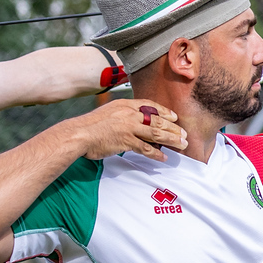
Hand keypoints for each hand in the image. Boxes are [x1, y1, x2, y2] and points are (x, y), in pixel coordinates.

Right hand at [68, 98, 186, 161]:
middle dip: (173, 128)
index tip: (174, 117)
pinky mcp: (125, 141)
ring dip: (171, 140)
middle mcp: (129, 114)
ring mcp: (128, 127)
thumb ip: (122, 116)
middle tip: (184, 134)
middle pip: (157, 120)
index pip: (150, 105)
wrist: (78, 134)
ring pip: (156, 133)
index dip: (164, 111)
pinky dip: (156, 154)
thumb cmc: (90, 126)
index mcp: (125, 105)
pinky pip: (145, 148)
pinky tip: (163, 157)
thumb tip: (132, 123)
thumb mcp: (108, 113)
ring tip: (182, 145)